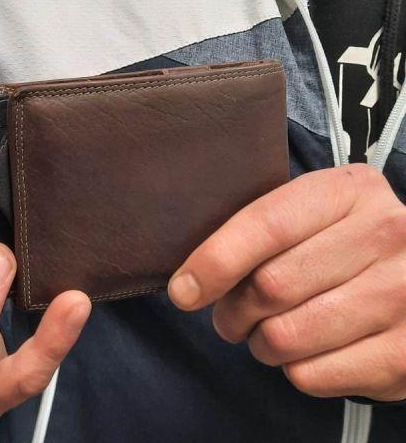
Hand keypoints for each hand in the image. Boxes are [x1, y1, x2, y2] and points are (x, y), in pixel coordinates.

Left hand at [169, 163, 405, 400]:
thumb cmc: (342, 247)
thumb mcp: (311, 216)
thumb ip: (260, 230)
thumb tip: (190, 283)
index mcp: (351, 191)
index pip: (268, 224)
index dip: (215, 261)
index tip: (184, 291)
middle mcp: (388, 236)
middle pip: (270, 286)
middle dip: (232, 311)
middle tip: (232, 317)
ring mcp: (405, 296)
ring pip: (286, 337)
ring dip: (260, 343)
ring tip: (271, 333)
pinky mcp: (405, 356)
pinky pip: (310, 375)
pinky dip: (295, 370)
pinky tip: (310, 350)